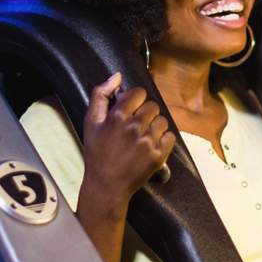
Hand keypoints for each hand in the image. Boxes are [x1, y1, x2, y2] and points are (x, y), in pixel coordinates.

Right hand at [81, 72, 174, 202]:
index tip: (131, 109)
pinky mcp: (158, 156)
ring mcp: (148, 142)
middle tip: (136, 125)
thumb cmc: (97, 153)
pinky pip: (170, 137)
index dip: (136, 99)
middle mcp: (134, 127)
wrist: (106, 185)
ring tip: (143, 137)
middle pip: (152, 106)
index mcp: (117, 117)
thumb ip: (100, 95)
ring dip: (154, 126)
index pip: (139, 93)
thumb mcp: (91, 122)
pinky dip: (163, 140)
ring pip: (162, 121)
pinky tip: (151, 146)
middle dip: (145, 113)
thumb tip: (117, 76)